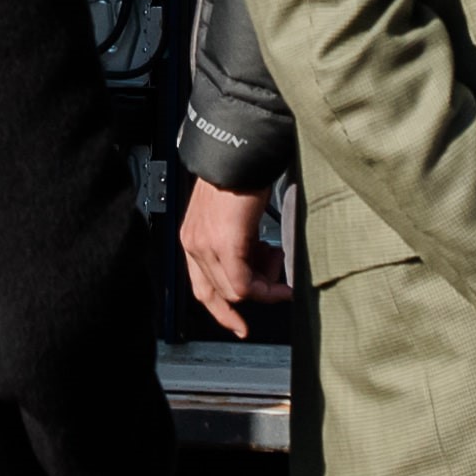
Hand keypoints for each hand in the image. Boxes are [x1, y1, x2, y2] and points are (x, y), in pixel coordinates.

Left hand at [178, 179, 286, 335]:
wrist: (242, 151)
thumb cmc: (241, 175)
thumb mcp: (232, 215)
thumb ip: (237, 241)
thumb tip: (259, 261)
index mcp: (192, 237)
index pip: (202, 287)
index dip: (222, 310)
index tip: (241, 324)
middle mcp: (193, 244)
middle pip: (218, 295)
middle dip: (251, 299)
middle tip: (278, 292)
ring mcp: (207, 245)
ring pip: (235, 292)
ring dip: (265, 286)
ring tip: (279, 259)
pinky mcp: (226, 244)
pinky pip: (244, 284)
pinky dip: (266, 288)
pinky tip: (283, 277)